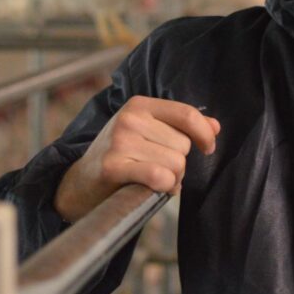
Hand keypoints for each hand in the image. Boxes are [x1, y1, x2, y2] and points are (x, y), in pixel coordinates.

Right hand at [53, 96, 220, 221]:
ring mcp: (120, 141)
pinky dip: (164, 187)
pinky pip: (159, 177)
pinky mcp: (113, 166)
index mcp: (139, 105)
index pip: (186, 114)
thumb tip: (215, 126)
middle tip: (159, 170)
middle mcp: (129, 118)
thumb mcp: (147, 132)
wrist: (79, 182)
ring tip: (152, 179)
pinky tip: (153, 188)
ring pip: (175, 164)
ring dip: (172, 179)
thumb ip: (180, 127)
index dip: (203, 134)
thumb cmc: (119, 157)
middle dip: (179, 164)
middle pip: (183, 145)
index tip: (207, 148)